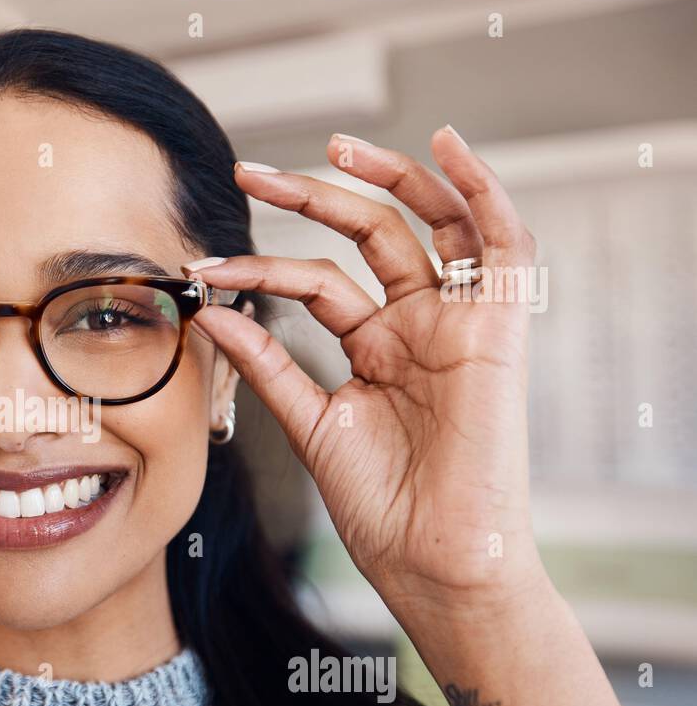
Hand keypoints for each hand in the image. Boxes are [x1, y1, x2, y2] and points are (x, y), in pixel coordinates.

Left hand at [190, 127, 546, 625]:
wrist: (432, 561)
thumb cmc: (381, 508)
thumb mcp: (309, 423)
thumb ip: (266, 363)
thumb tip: (208, 311)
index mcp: (377, 350)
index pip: (316, 282)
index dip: (259, 266)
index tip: (202, 266)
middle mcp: (418, 328)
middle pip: (369, 236)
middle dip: (310, 197)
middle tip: (248, 170)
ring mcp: (458, 326)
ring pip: (431, 225)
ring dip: (390, 177)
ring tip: (335, 145)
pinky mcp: (498, 331)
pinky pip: (504, 245)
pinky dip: (484, 191)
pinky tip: (449, 146)